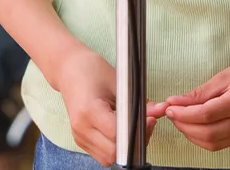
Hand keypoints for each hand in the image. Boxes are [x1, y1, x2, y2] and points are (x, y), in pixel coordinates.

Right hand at [56, 47, 163, 166]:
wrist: (68, 70)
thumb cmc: (91, 70)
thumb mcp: (119, 81)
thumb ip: (140, 100)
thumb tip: (161, 110)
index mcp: (89, 111)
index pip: (116, 136)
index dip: (137, 131)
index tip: (149, 120)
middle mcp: (81, 128)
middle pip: (113, 153)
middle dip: (134, 143)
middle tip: (146, 124)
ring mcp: (79, 137)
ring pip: (108, 158)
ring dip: (125, 148)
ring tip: (135, 127)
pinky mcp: (81, 140)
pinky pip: (102, 154)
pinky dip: (115, 147)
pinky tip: (123, 131)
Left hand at [164, 50, 229, 150]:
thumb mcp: (225, 75)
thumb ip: (200, 93)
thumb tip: (175, 103)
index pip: (204, 115)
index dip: (183, 114)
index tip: (169, 108)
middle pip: (207, 134)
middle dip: (185, 126)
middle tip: (173, 115)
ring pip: (213, 144)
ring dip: (193, 135)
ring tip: (183, 120)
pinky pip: (223, 144)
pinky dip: (207, 138)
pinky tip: (199, 126)